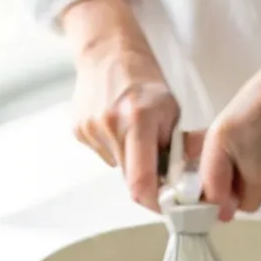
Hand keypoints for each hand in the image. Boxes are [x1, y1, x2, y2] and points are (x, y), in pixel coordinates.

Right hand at [62, 0, 178, 211]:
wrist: (108, 52)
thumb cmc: (145, 81)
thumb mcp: (171, 112)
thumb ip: (175, 150)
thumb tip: (182, 184)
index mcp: (137, 120)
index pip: (142, 183)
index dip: (156, 203)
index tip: (168, 208)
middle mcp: (109, 125)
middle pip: (130, 179)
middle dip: (148, 181)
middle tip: (161, 169)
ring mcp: (90, 128)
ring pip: (118, 168)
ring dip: (132, 163)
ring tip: (138, 136)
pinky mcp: (78, 129)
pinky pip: (105, 155)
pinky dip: (117, 149)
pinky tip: (120, 128)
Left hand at [199, 41, 260, 219]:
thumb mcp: (223, 127)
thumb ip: (213, 167)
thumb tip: (206, 195)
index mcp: (243, 169)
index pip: (223, 204)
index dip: (214, 195)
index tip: (211, 182)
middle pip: (246, 201)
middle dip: (238, 185)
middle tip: (236, 153)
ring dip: (258, 174)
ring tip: (260, 140)